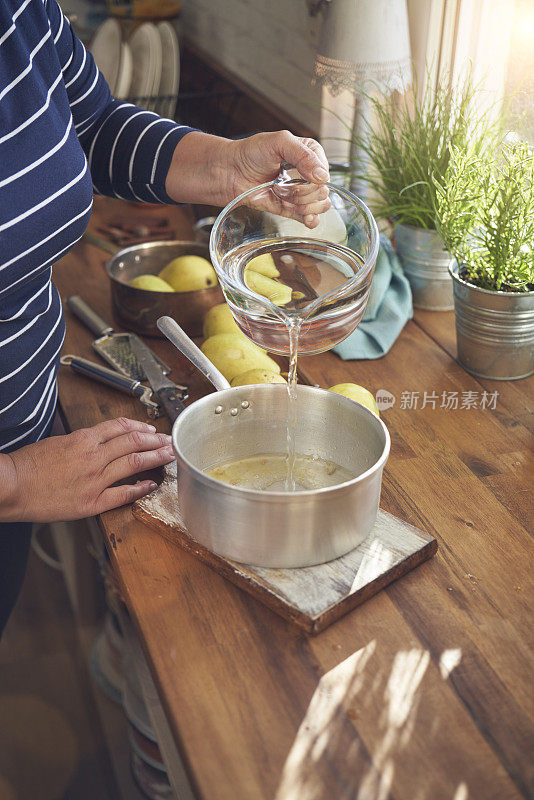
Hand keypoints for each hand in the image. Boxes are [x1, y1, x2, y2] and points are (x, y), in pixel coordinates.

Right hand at [0, 417, 173, 522]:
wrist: (10, 486)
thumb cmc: (27, 465)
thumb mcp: (56, 441)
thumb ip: (81, 442)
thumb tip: (98, 442)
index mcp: (82, 439)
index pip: (119, 427)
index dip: (140, 427)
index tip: (151, 429)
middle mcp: (92, 456)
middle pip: (133, 442)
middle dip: (156, 440)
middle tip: (170, 441)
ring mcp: (94, 480)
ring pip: (133, 463)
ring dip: (155, 458)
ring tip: (169, 456)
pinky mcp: (90, 502)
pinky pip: (122, 494)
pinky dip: (139, 489)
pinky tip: (151, 485)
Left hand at [165, 130, 330, 225]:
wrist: (230, 174)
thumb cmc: (250, 153)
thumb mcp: (278, 142)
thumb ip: (302, 155)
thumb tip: (323, 176)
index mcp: (309, 154)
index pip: (324, 172)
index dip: (310, 177)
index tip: (289, 174)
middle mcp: (308, 174)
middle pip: (322, 191)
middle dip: (301, 192)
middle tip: (279, 185)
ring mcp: (301, 192)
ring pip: (319, 205)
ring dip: (301, 204)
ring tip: (281, 196)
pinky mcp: (293, 209)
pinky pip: (312, 219)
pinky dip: (307, 218)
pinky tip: (297, 212)